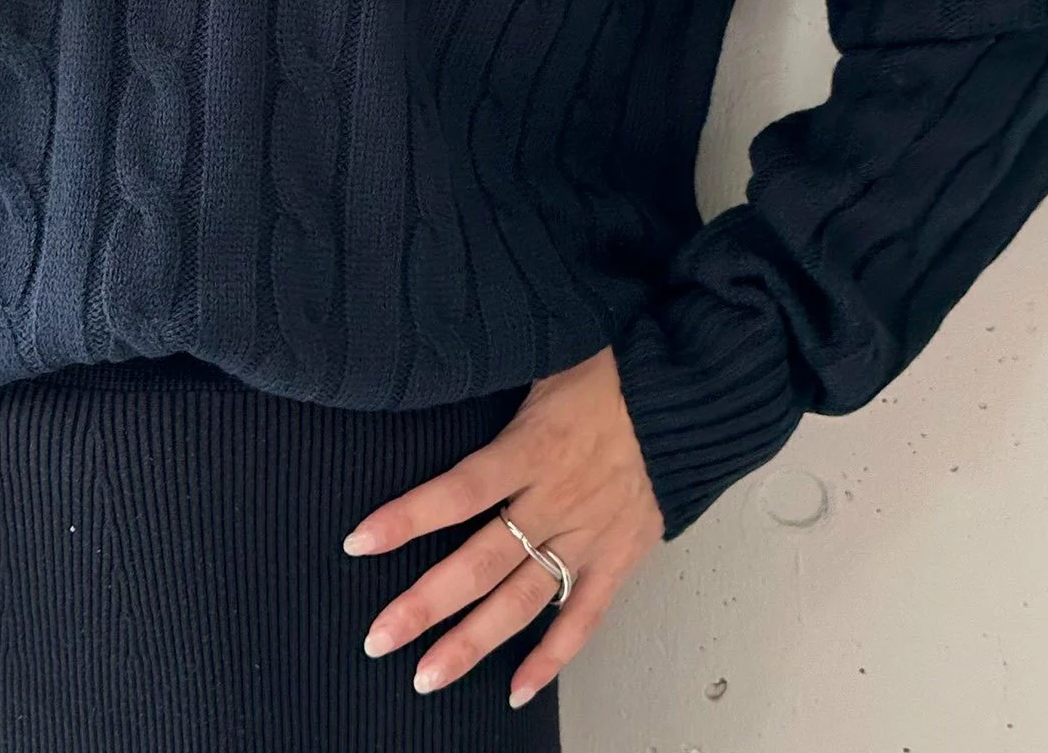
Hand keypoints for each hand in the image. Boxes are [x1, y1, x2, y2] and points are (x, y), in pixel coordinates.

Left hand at [341, 344, 664, 709]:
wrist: (689, 396)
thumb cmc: (611, 370)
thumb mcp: (546, 356)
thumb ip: (494, 372)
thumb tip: (439, 358)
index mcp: (532, 448)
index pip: (458, 491)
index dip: (407, 518)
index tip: (359, 542)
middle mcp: (556, 500)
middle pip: (481, 561)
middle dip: (426, 604)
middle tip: (378, 638)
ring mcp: (588, 536)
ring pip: (522, 600)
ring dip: (473, 643)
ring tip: (426, 676)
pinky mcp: (620, 558)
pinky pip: (583, 617)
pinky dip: (553, 658)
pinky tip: (518, 691)